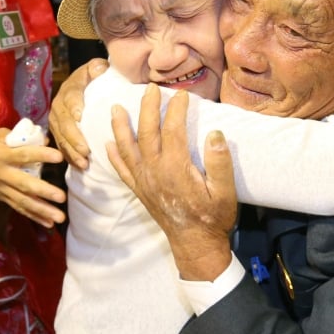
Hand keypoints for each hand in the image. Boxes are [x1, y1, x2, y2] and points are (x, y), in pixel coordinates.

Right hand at [0, 129, 65, 227]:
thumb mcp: (2, 135)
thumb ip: (25, 138)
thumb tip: (47, 140)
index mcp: (3, 154)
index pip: (24, 155)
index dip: (41, 156)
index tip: (59, 158)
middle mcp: (2, 173)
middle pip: (24, 184)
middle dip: (44, 191)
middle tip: (62, 197)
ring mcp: (1, 188)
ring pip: (23, 201)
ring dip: (42, 211)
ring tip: (60, 217)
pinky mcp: (2, 197)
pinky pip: (19, 208)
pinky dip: (34, 217)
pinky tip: (49, 224)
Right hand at [49, 58, 108, 168]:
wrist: (86, 84)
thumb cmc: (96, 78)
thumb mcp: (97, 68)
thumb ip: (98, 68)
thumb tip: (98, 70)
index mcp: (70, 88)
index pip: (71, 96)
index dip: (74, 105)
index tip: (80, 116)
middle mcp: (59, 104)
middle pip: (63, 122)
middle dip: (74, 137)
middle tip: (86, 149)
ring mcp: (57, 120)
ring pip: (61, 136)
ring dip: (71, 151)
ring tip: (84, 162)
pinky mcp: (59, 132)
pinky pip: (62, 145)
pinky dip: (70, 156)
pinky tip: (79, 166)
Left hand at [106, 84, 237, 280]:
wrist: (196, 245)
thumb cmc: (213, 218)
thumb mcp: (226, 191)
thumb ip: (220, 162)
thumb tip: (215, 132)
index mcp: (175, 168)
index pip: (172, 130)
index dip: (176, 110)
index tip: (182, 95)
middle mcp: (155, 172)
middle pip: (146, 133)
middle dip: (147, 108)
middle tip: (150, 88)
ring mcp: (144, 182)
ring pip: (127, 149)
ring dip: (120, 127)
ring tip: (115, 108)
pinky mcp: (140, 191)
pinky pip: (122, 170)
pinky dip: (113, 156)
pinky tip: (107, 144)